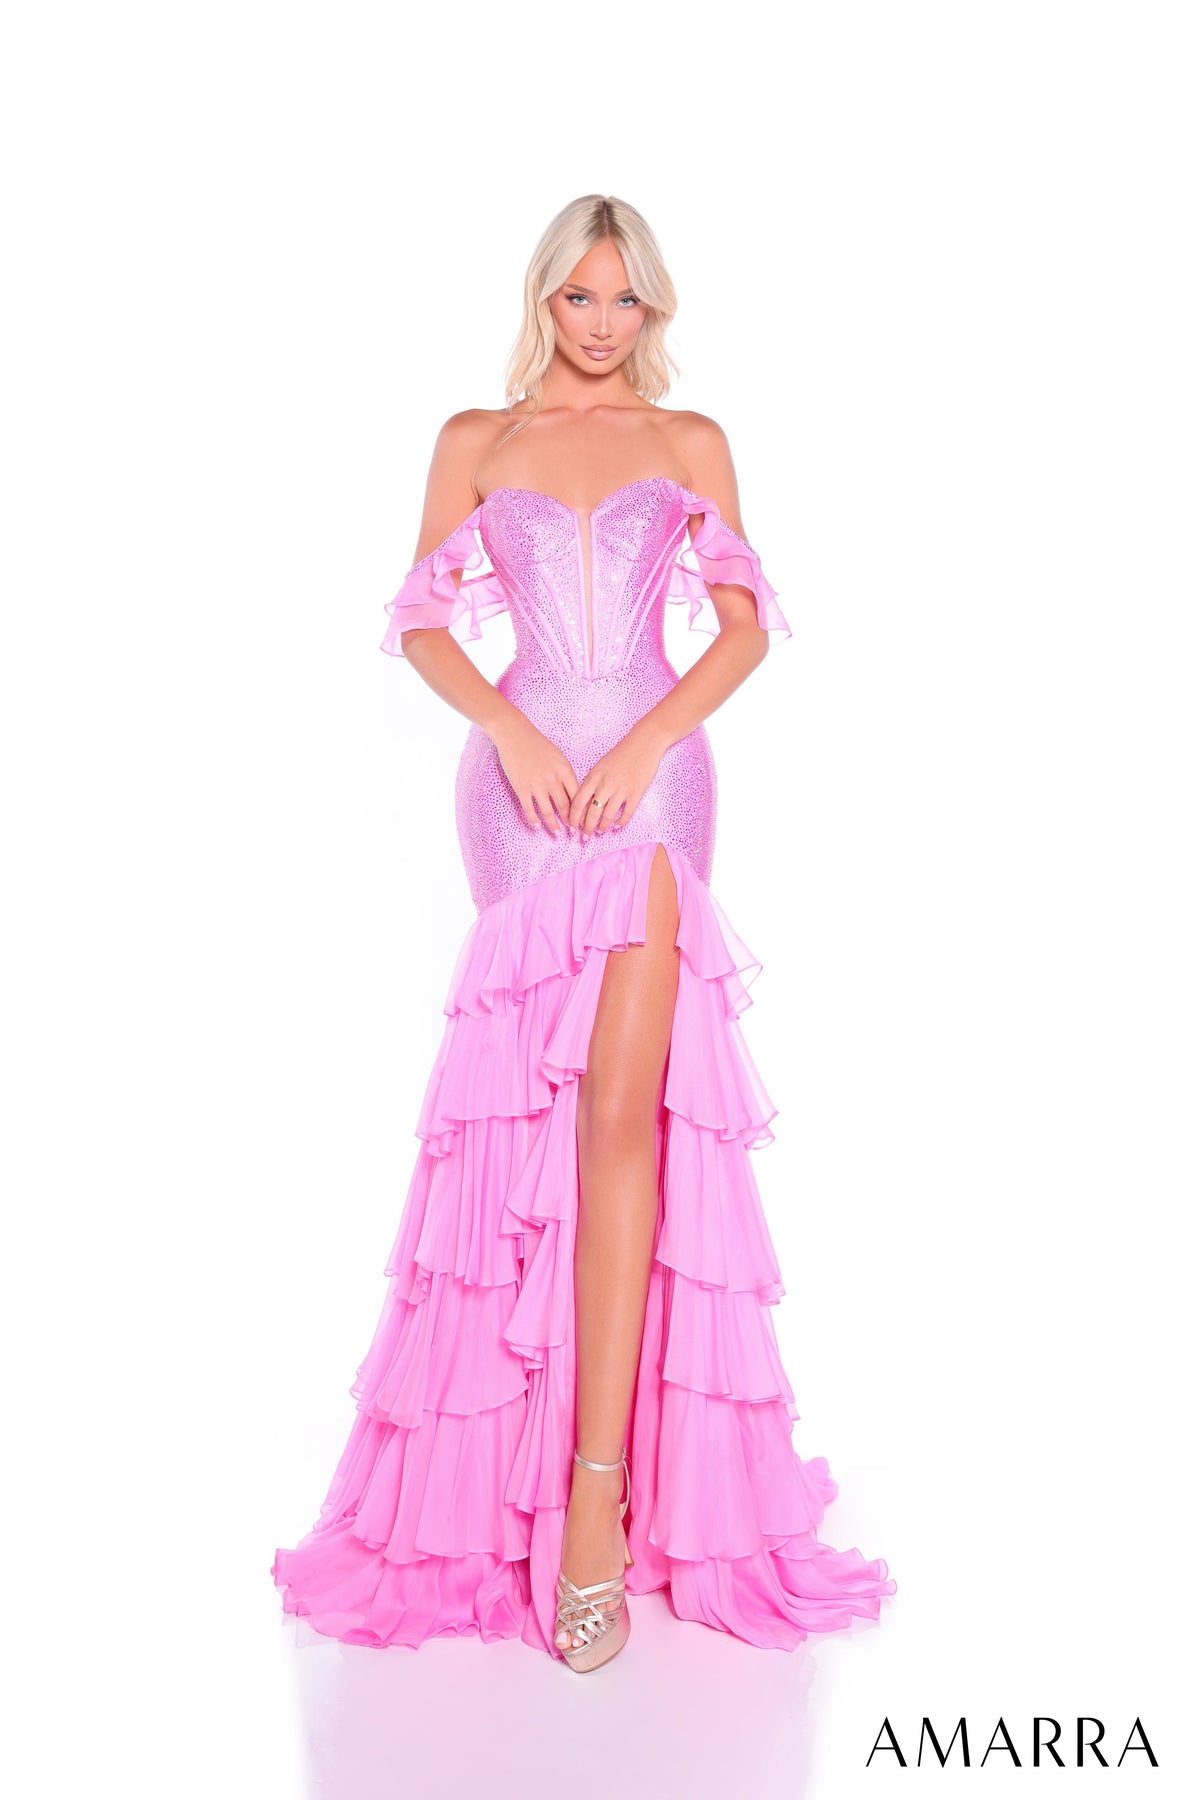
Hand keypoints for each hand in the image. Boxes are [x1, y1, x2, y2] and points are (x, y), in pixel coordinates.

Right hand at [491, 714, 578, 836]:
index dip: (581, 811)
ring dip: (553, 825)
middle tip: (573, 831)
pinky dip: (534, 818)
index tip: (583, 820)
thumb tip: (572, 793)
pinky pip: (529, 808)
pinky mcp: (521, 787)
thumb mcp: (559, 757)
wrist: (515, 735)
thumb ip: (565, 774)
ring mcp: (536, 784)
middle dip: (570, 821)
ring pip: (548, 811)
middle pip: (564, 806)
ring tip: (557, 833)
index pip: (577, 796)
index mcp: (564, 770)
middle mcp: (552, 779)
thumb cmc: (538, 744)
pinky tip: (536, 825)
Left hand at [568, 722, 669, 837]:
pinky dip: (620, 823)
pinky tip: (616, 826)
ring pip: (607, 816)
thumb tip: (585, 803)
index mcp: (594, 776)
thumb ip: (592, 782)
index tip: (572, 826)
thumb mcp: (600, 765)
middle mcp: (606, 784)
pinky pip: (626, 814)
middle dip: (586, 828)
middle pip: (591, 812)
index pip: (578, 802)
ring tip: (600, 832)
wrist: (644, 743)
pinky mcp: (636, 793)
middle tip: (584, 837)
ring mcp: (621, 789)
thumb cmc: (621, 753)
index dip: (573, 817)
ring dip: (602, 827)